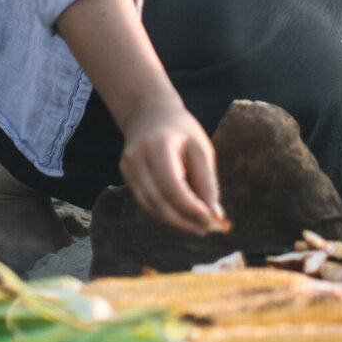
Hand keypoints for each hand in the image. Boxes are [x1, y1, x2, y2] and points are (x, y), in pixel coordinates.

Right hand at [117, 93, 229, 236]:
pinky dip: (164, 213)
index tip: (210, 220)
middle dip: (183, 220)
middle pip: (158, 200)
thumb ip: (207, 182)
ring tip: (197, 226)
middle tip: (205, 229)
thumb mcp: (201, 149)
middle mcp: (137, 157)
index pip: (171, 185)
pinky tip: (182, 217)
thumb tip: (215, 215)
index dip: (190, 207)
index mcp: (158, 145)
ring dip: (174, 221)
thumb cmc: (182, 130)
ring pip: (150, 206)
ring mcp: (127, 167)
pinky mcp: (126, 175)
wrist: (149, 112)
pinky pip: (146, 201)